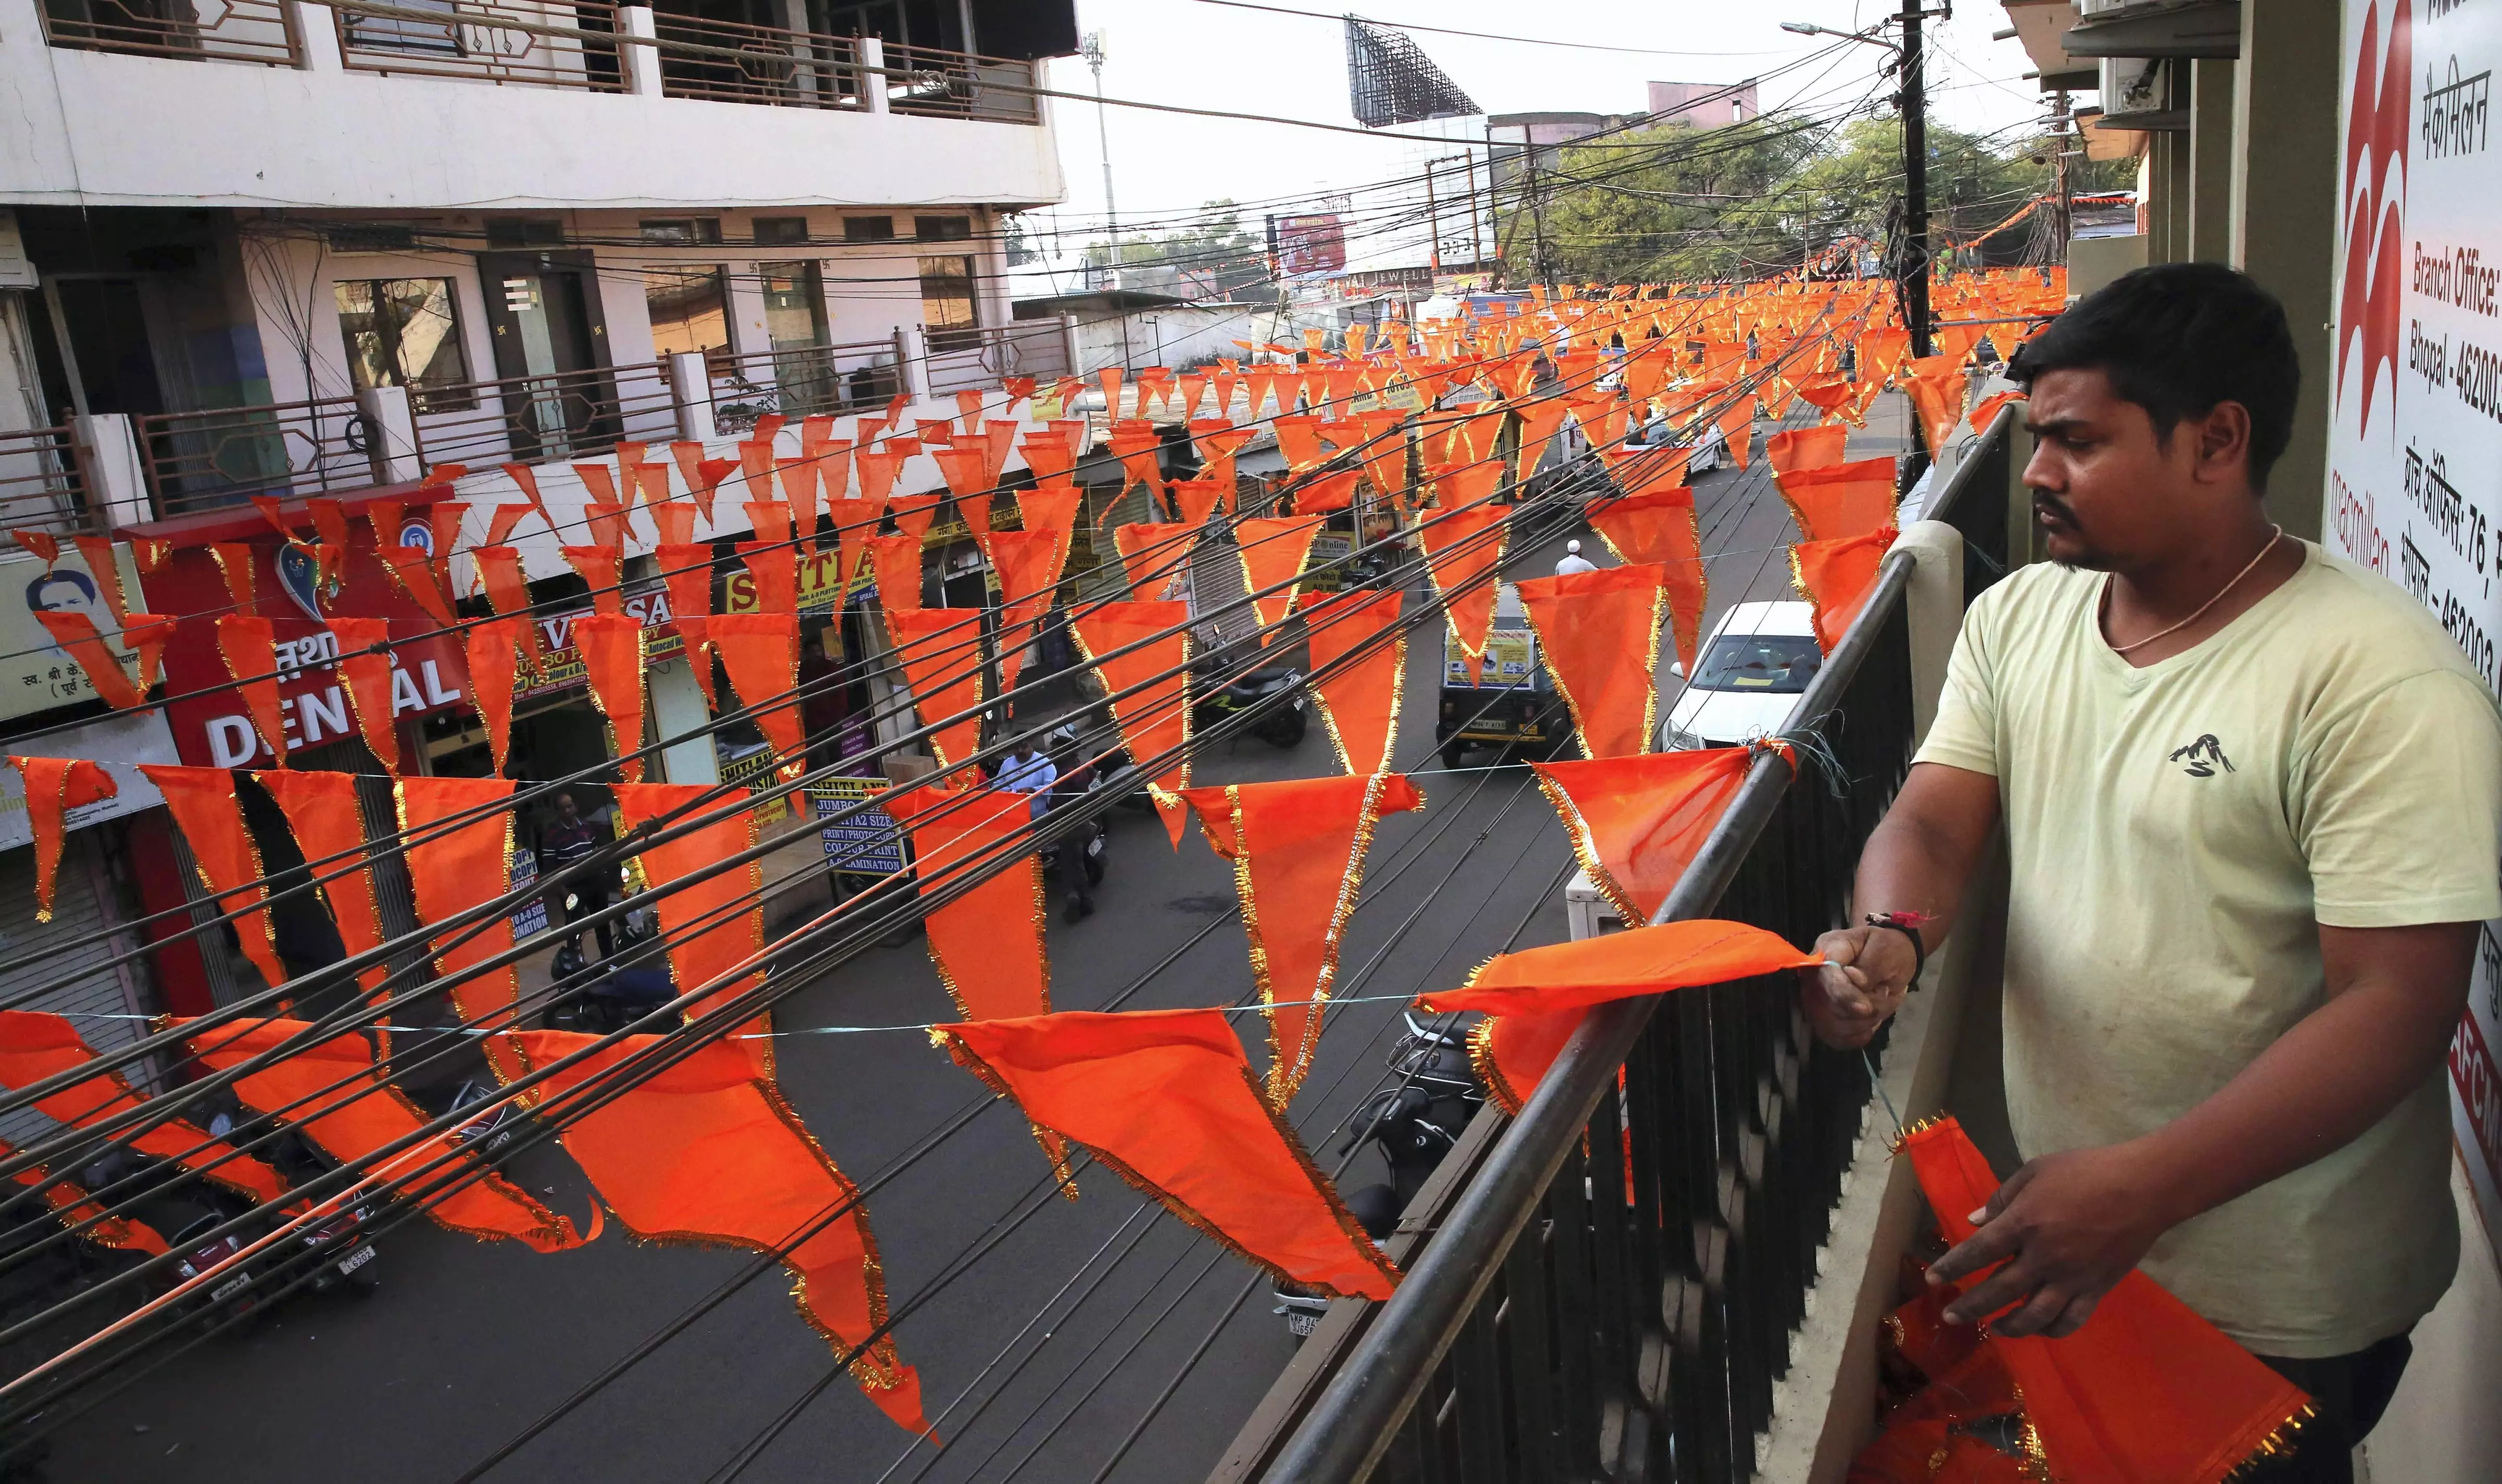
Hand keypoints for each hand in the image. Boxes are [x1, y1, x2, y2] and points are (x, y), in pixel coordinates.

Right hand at [1798, 925, 1915, 1047]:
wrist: (1888, 961)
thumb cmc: (1886, 950)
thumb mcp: (1887, 950)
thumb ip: (1872, 964)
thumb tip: (1856, 981)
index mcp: (1827, 949)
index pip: (1825, 976)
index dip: (1844, 995)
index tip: (1866, 1008)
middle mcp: (1813, 976)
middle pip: (1829, 1007)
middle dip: (1864, 1009)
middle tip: (1883, 991)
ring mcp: (1815, 1000)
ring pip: (1835, 1027)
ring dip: (1866, 1022)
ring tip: (1878, 1002)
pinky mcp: (1823, 1021)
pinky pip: (1839, 1039)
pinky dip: (1859, 1035)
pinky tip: (1869, 1021)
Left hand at [1926, 1144, 2177, 1337]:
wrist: (2144, 1186)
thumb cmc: (2086, 1170)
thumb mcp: (2036, 1172)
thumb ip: (2002, 1198)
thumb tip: (1973, 1221)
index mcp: (2024, 1223)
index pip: (1977, 1252)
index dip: (1952, 1267)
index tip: (1932, 1279)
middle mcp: (2043, 1256)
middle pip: (1998, 1291)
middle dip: (1970, 1307)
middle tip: (1951, 1317)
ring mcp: (2072, 1277)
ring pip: (2034, 1316)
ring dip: (2009, 1327)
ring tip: (1994, 1329)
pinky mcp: (2097, 1289)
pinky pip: (2071, 1320)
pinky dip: (2052, 1330)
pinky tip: (2039, 1329)